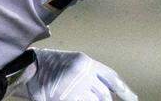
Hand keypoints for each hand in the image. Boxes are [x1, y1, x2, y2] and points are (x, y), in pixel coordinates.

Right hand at [10, 49, 137, 100]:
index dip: (124, 90)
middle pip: (103, 95)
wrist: (27, 68)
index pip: (111, 78)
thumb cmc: (49, 69)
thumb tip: (103, 94)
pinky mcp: (65, 97)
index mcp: (87, 63)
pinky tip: (69, 98)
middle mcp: (84, 73)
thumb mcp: (72, 66)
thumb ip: (88, 77)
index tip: (134, 99)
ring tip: (79, 95)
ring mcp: (75, 86)